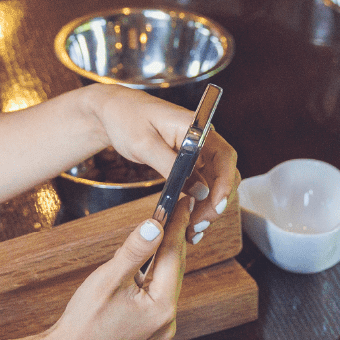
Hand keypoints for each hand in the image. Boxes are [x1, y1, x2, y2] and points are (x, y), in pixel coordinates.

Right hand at [30, 211, 185, 339]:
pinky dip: (152, 275)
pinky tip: (145, 261)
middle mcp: (167, 320)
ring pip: (165, 281)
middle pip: (173, 269)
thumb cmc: (82, 322)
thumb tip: (155, 225)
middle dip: (172, 238)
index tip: (183, 202)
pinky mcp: (149, 331)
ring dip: (161, 256)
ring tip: (161, 227)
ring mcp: (160, 328)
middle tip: (175, 208)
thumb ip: (134, 251)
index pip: (174, 256)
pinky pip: (156, 295)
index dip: (176, 226)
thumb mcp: (108, 280)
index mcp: (162, 308)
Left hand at [85, 85, 239, 243]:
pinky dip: (199, 202)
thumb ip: (172, 167)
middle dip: (217, 201)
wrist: (114, 111)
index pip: (224, 156)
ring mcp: (197, 150)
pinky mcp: (189, 161)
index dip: (225, 182)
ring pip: (215, 182)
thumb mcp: (144, 145)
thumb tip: (200, 191)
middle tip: (199, 225)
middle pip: (224, 173)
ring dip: (209, 206)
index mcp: (196, 127)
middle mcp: (203, 138)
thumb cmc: (127, 118)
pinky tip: (190, 219)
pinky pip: (202, 183)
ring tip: (193, 228)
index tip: (217, 205)